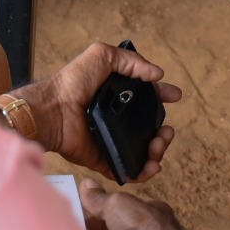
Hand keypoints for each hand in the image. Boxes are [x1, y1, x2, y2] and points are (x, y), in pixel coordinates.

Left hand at [13, 42, 179, 182]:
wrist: (54, 110)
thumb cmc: (73, 82)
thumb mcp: (101, 56)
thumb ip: (131, 60)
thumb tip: (157, 74)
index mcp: (117, 96)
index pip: (146, 98)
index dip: (162, 97)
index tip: (176, 96)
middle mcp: (116, 119)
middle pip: (150, 128)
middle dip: (164, 132)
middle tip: (166, 131)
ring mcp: (111, 140)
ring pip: (144, 151)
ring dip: (158, 151)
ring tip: (158, 146)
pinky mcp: (104, 159)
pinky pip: (128, 170)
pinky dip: (143, 173)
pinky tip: (150, 166)